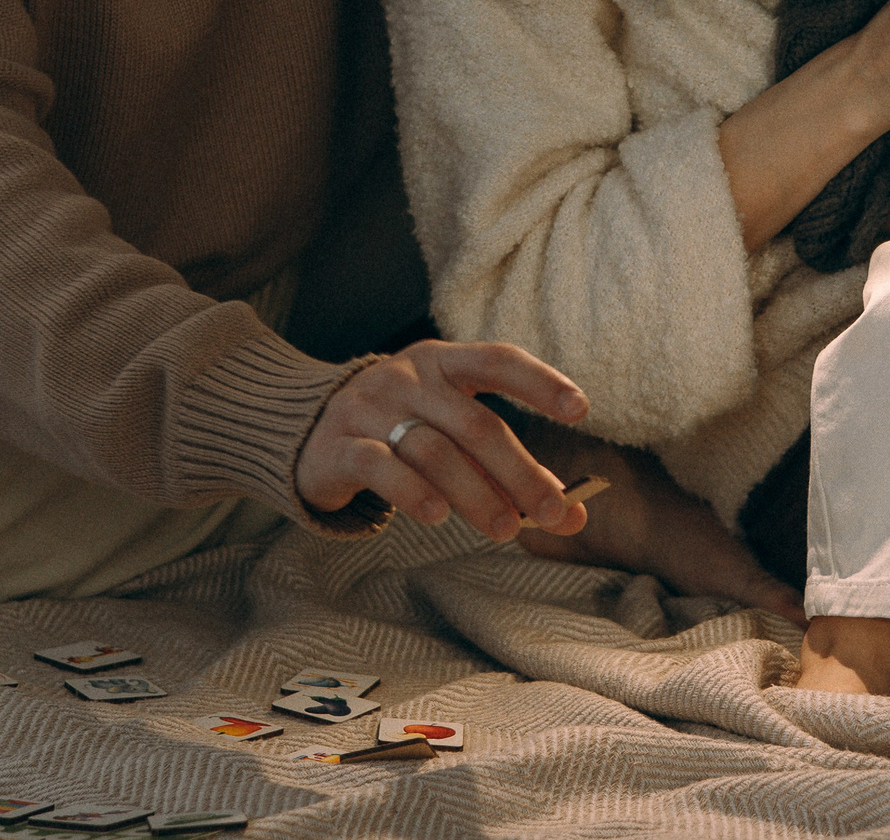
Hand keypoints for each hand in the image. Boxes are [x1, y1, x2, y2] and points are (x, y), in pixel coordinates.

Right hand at [295, 339, 589, 541]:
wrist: (307, 429)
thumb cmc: (401, 431)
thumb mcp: (452, 435)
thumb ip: (509, 470)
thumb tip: (575, 514)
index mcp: (442, 363)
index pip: (498, 361)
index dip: (540, 382)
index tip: (581, 408)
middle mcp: (408, 378)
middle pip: (474, 423)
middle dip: (519, 471)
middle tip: (553, 511)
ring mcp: (370, 409)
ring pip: (433, 450)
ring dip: (475, 492)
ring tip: (505, 528)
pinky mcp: (340, 446)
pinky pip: (380, 467)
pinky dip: (412, 492)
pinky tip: (437, 515)